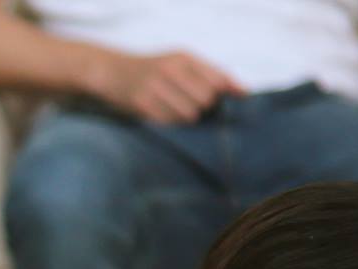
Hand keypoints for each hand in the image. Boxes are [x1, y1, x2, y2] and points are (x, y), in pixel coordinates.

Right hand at [90, 50, 243, 123]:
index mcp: (183, 57)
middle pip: (206, 101)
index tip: (226, 101)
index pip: (218, 80)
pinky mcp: (143, 104)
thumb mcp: (180, 63)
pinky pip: (170, 123)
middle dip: (204, 108)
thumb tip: (244, 92)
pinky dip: (170, 123)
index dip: (225, 94)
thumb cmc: (154, 70)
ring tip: (175, 109)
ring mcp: (155, 87)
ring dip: (187, 118)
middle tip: (191, 104)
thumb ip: (212, 75)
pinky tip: (162, 114)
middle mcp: (170, 69)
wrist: (113, 72)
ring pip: (189, 115)